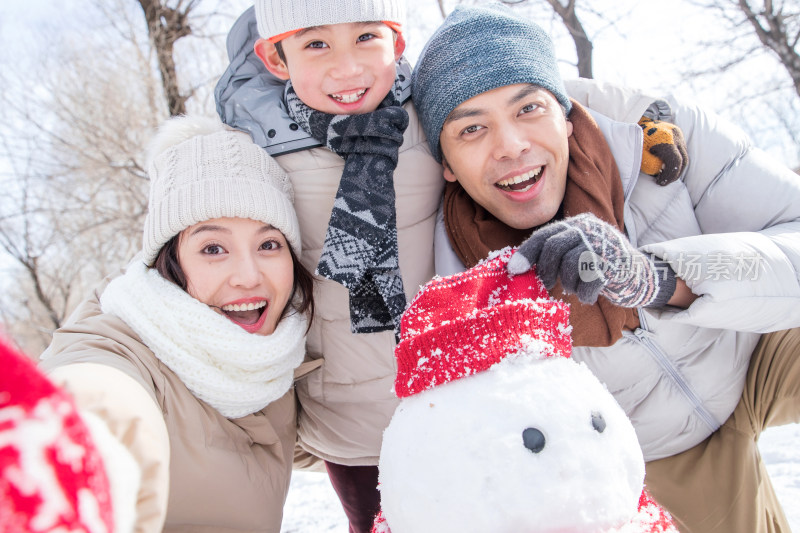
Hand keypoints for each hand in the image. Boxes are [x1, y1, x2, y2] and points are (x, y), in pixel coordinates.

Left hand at [507, 213, 675, 307]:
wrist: (638, 274)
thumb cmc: (597, 266)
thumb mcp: (576, 251)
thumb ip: (555, 253)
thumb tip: (519, 267)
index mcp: (576, 223)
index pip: (545, 235)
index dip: (527, 252)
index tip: (514, 269)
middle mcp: (589, 228)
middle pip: (555, 247)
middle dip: (546, 270)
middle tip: (546, 284)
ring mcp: (602, 244)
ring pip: (570, 264)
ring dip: (568, 282)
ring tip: (574, 288)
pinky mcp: (614, 262)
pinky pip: (589, 280)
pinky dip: (585, 293)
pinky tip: (588, 296)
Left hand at [638, 116, 688, 185]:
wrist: (636, 120)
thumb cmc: (636, 139)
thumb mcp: (640, 155)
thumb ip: (650, 165)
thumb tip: (659, 173)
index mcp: (666, 140)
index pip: (676, 162)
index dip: (670, 176)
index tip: (660, 182)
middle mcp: (676, 135)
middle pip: (683, 161)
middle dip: (674, 174)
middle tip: (664, 181)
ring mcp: (679, 133)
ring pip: (684, 156)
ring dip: (676, 168)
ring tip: (663, 175)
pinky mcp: (678, 133)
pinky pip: (681, 151)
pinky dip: (676, 160)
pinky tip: (665, 166)